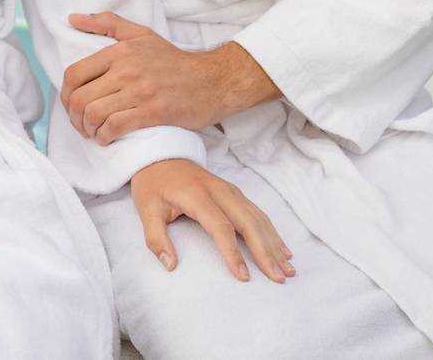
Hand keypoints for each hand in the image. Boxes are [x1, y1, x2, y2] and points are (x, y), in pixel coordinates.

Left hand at [62, 12, 275, 136]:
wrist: (213, 81)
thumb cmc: (173, 60)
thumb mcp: (141, 34)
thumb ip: (106, 23)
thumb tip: (72, 18)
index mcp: (119, 51)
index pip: (74, 74)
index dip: (65, 94)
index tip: (71, 105)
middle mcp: (127, 70)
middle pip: (80, 98)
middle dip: (74, 117)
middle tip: (81, 124)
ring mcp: (140, 92)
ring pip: (94, 114)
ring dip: (88, 129)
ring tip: (93, 132)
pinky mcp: (153, 112)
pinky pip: (115, 127)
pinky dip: (105, 136)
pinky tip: (107, 137)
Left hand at [131, 160, 294, 282]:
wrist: (159, 154)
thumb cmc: (152, 184)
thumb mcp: (145, 210)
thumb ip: (156, 239)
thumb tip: (170, 265)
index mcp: (197, 195)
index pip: (220, 226)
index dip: (233, 252)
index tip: (243, 276)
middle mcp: (219, 190)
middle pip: (248, 222)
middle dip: (265, 251)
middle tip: (278, 277)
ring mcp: (229, 189)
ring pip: (257, 217)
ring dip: (274, 243)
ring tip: (287, 269)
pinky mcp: (234, 192)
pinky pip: (257, 213)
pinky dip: (271, 231)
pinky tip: (282, 249)